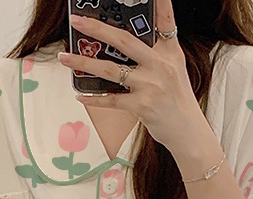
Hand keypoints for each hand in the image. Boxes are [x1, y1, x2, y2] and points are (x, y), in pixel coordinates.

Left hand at [59, 0, 202, 152]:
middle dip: (97, 28)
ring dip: (83, 63)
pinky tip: (80, 95)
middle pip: (124, 41)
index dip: (160, 1)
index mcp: (169, 51)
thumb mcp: (174, 69)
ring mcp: (151, 85)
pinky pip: (111, 100)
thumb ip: (154, 53)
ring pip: (110, 70)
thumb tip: (121, 43)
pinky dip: (94, 98)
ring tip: (64, 57)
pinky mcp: (142, 106)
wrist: (188, 130)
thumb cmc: (177, 99)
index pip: (165, 20)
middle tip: (77, 21)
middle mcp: (160, 65)